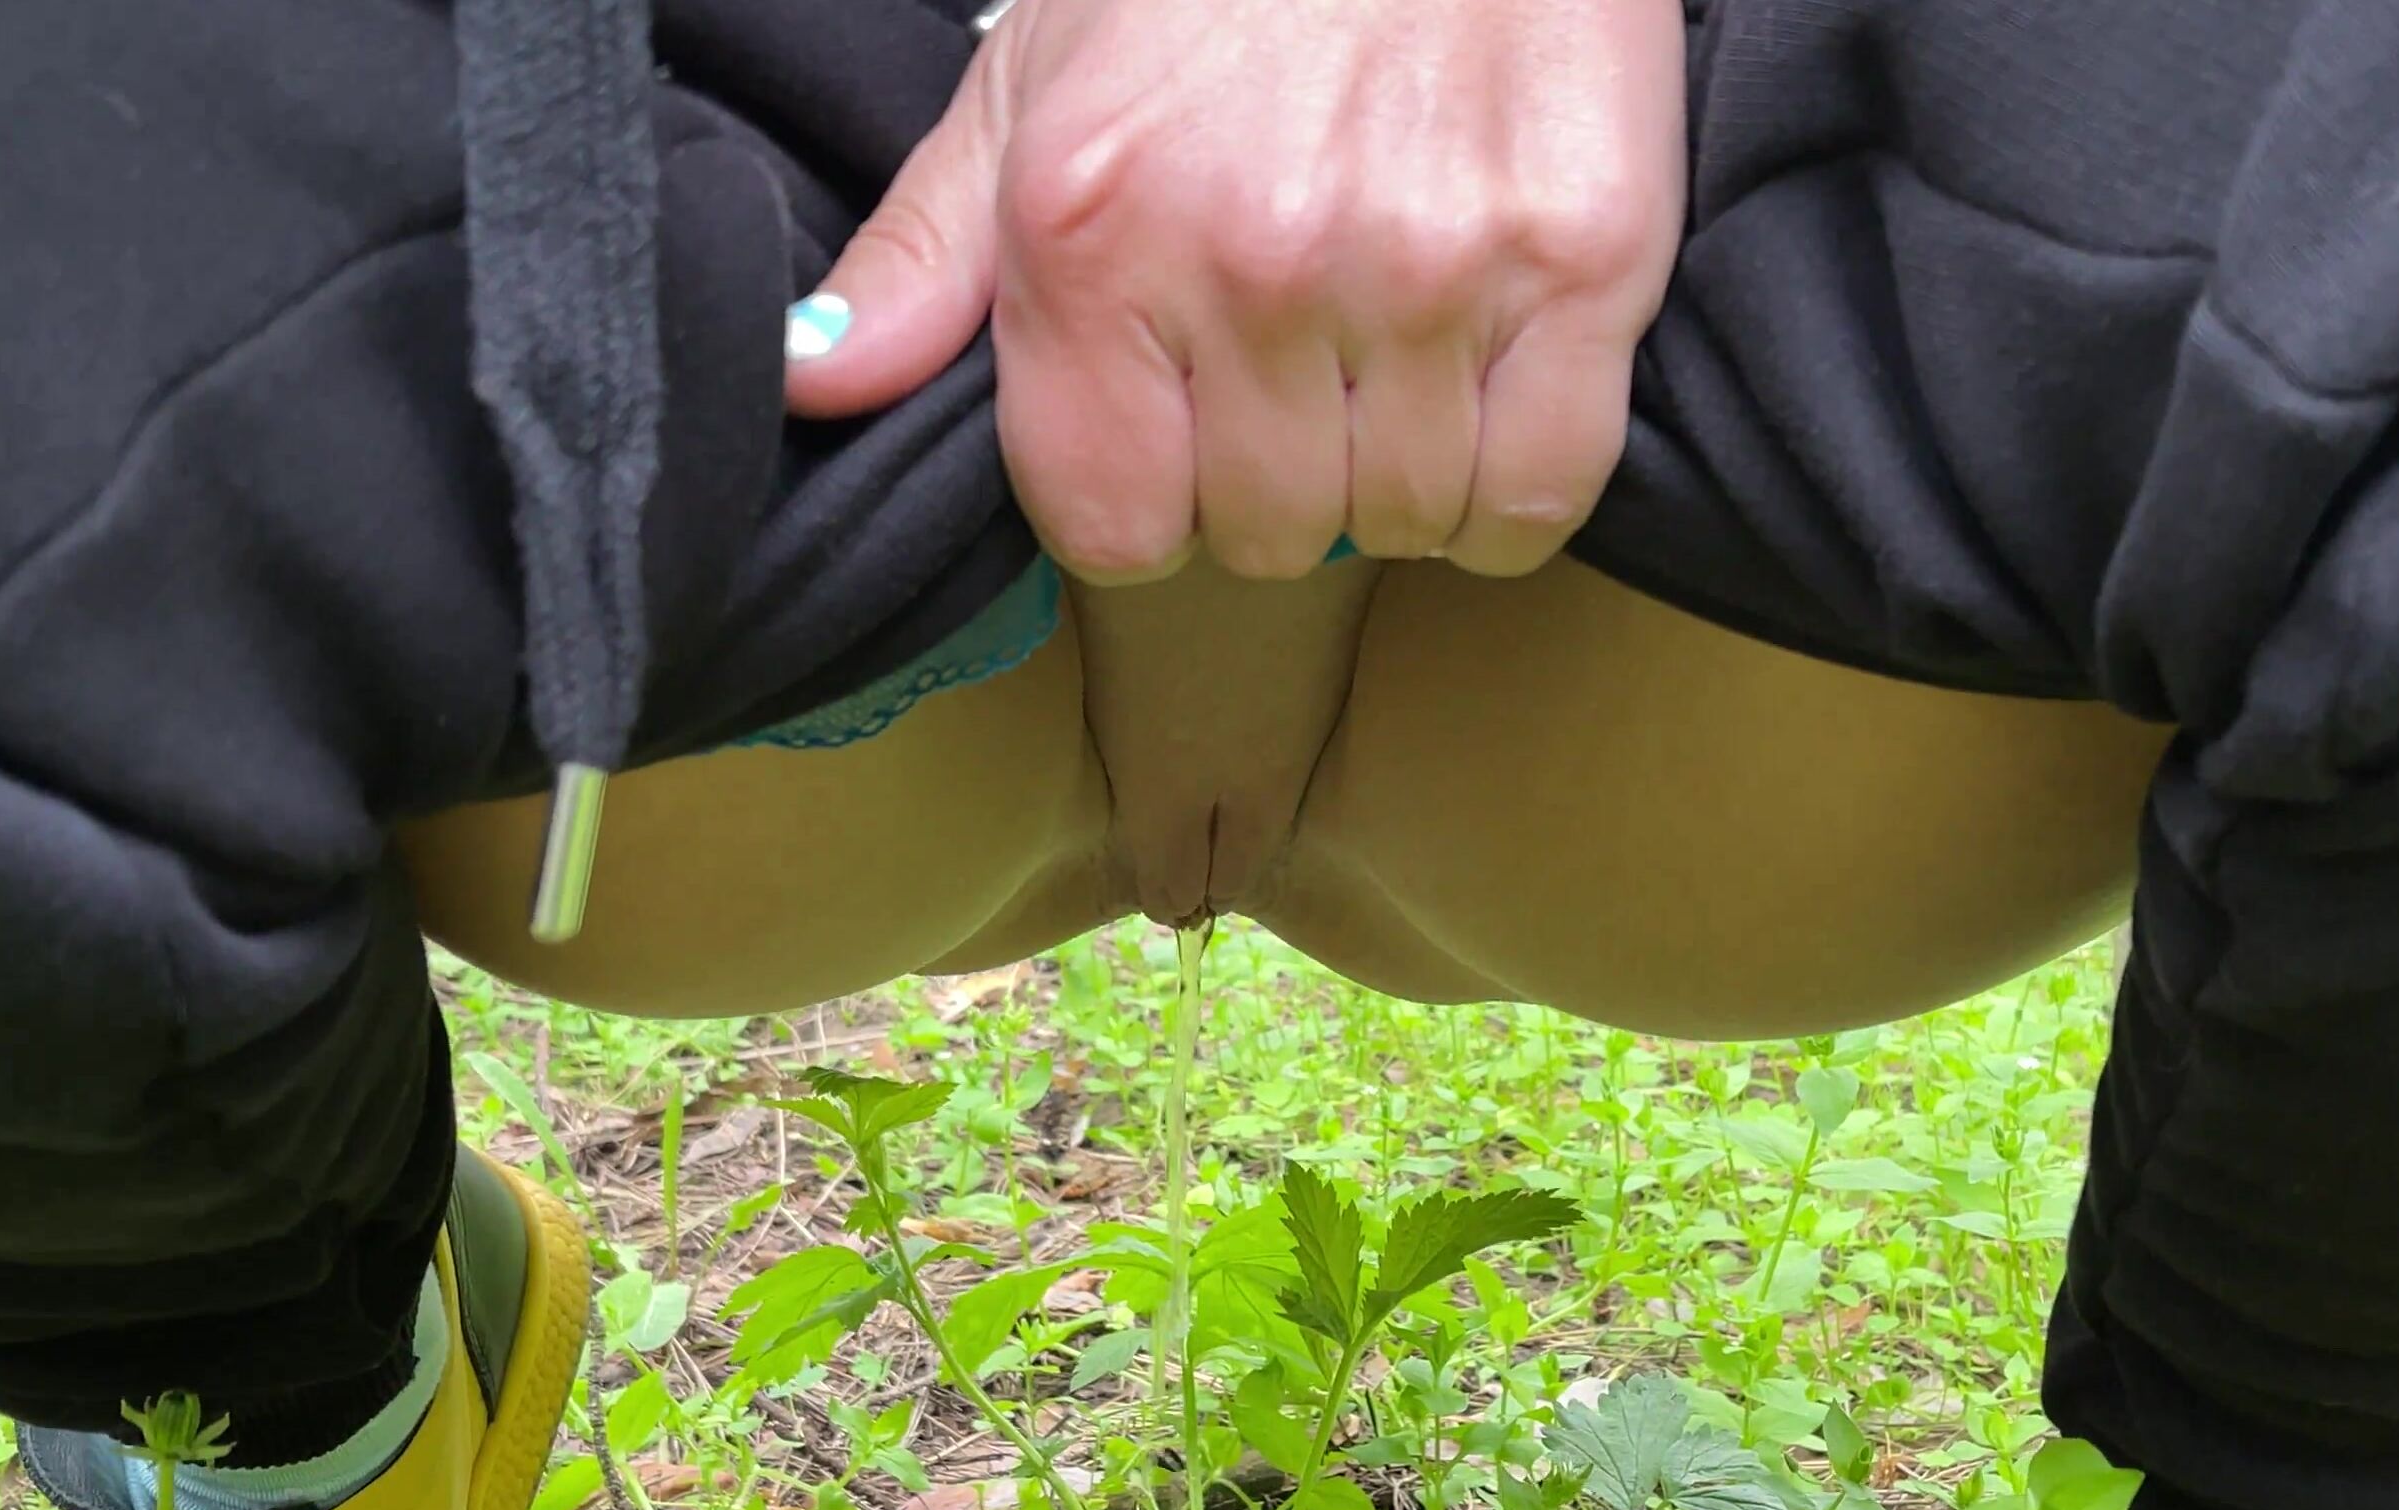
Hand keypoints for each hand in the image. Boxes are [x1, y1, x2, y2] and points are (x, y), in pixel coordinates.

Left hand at [782, 0, 1686, 582]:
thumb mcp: (1034, 83)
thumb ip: (928, 252)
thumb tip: (818, 378)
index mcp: (1096, 233)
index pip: (1116, 532)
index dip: (1154, 502)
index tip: (1183, 433)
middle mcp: (1254, 263)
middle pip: (1272, 538)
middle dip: (1284, 480)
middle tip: (1308, 363)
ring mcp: (1424, 267)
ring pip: (1406, 521)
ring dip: (1405, 472)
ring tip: (1400, 349)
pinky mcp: (1580, 261)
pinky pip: (1537, 493)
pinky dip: (1517, 480)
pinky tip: (1492, 390)